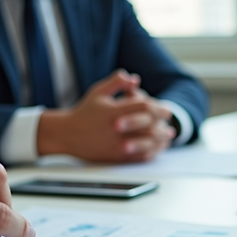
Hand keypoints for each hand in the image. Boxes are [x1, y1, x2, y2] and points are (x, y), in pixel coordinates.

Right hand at [38, 69, 174, 162]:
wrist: (67, 135)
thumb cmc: (84, 112)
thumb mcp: (98, 92)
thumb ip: (116, 82)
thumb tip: (135, 79)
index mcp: (113, 112)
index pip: (142, 107)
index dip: (157, 107)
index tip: (165, 109)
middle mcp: (116, 129)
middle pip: (148, 126)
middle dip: (162, 123)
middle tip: (169, 121)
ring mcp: (116, 145)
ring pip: (146, 143)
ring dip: (160, 139)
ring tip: (168, 135)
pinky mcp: (116, 157)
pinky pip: (138, 157)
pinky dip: (151, 152)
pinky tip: (157, 148)